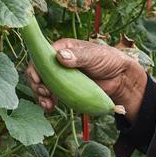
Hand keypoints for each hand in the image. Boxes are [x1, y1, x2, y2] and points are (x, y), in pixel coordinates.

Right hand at [25, 38, 147, 119]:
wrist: (119, 78)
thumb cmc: (108, 60)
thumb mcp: (94, 56)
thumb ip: (78, 56)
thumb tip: (60, 57)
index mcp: (62, 48)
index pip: (41, 56)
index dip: (35, 67)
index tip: (37, 79)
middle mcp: (58, 62)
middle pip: (38, 72)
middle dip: (36, 84)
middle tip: (44, 93)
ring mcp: (60, 77)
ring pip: (42, 85)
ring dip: (40, 95)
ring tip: (47, 104)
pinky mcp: (64, 90)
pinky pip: (50, 95)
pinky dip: (47, 102)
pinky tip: (49, 108)